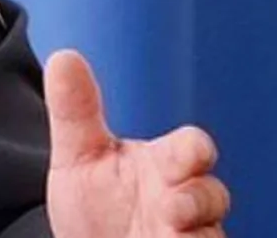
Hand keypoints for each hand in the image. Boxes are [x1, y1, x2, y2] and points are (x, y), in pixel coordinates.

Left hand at [44, 50, 229, 236]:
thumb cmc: (96, 204)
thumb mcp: (79, 158)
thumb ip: (75, 111)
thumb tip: (64, 57)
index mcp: (164, 166)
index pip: (191, 150)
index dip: (194, 151)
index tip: (193, 153)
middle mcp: (184, 203)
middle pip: (212, 195)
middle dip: (200, 198)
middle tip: (173, 205)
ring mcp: (188, 236)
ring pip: (210, 235)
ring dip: (196, 235)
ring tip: (168, 230)